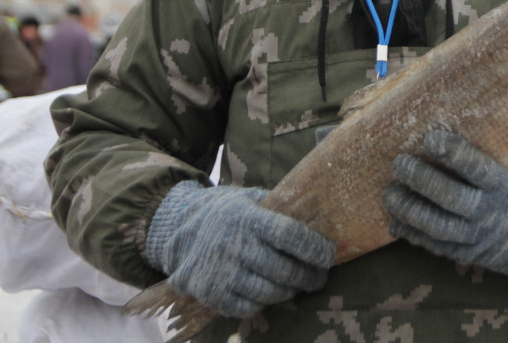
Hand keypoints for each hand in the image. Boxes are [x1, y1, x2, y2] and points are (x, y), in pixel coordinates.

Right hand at [145, 182, 334, 317]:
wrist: (178, 230)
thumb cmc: (226, 213)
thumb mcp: (249, 199)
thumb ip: (278, 206)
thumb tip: (318, 214)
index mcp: (248, 218)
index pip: (290, 235)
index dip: (315, 248)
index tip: (329, 255)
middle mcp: (234, 245)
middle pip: (284, 270)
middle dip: (309, 277)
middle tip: (318, 277)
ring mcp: (221, 272)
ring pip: (270, 293)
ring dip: (289, 292)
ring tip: (295, 285)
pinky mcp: (211, 294)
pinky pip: (249, 308)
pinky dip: (264, 303)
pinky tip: (267, 293)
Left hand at [383, 129, 507, 275]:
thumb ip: (491, 150)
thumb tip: (461, 107)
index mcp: (505, 186)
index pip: (479, 169)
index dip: (455, 154)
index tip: (430, 138)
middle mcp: (492, 213)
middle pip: (454, 198)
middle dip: (423, 181)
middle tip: (399, 163)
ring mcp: (479, 237)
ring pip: (440, 226)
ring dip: (410, 210)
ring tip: (389, 193)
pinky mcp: (467, 254)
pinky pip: (436, 247)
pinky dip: (412, 234)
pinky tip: (394, 220)